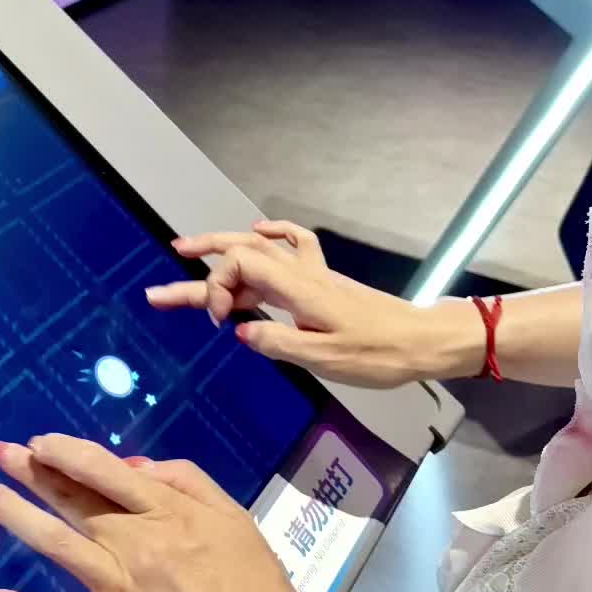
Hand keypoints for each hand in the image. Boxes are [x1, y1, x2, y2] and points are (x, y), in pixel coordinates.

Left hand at [0, 435, 325, 591]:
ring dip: (17, 516)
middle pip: (73, 500)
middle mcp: (135, 545)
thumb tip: (133, 466)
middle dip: (30, 472)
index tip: (38, 442)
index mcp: (166, 513)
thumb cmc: (258, 587)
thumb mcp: (234, 517)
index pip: (103, 470)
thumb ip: (186, 482)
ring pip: (57, 545)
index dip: (65, 451)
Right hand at [145, 221, 436, 388]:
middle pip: (243, 249)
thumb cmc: (378, 354)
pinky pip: (294, 246)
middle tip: (169, 256)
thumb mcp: (325, 358)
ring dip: (224, 245)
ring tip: (190, 247)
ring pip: (261, 249)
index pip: (240, 266)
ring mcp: (313, 274)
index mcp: (297, 290)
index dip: (215, 288)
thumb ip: (279, 343)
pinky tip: (258, 232)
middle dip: (203, 250)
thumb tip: (239, 330)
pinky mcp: (323, 282)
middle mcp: (301, 274)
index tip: (218, 323)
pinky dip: (273, 234)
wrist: (422, 342)